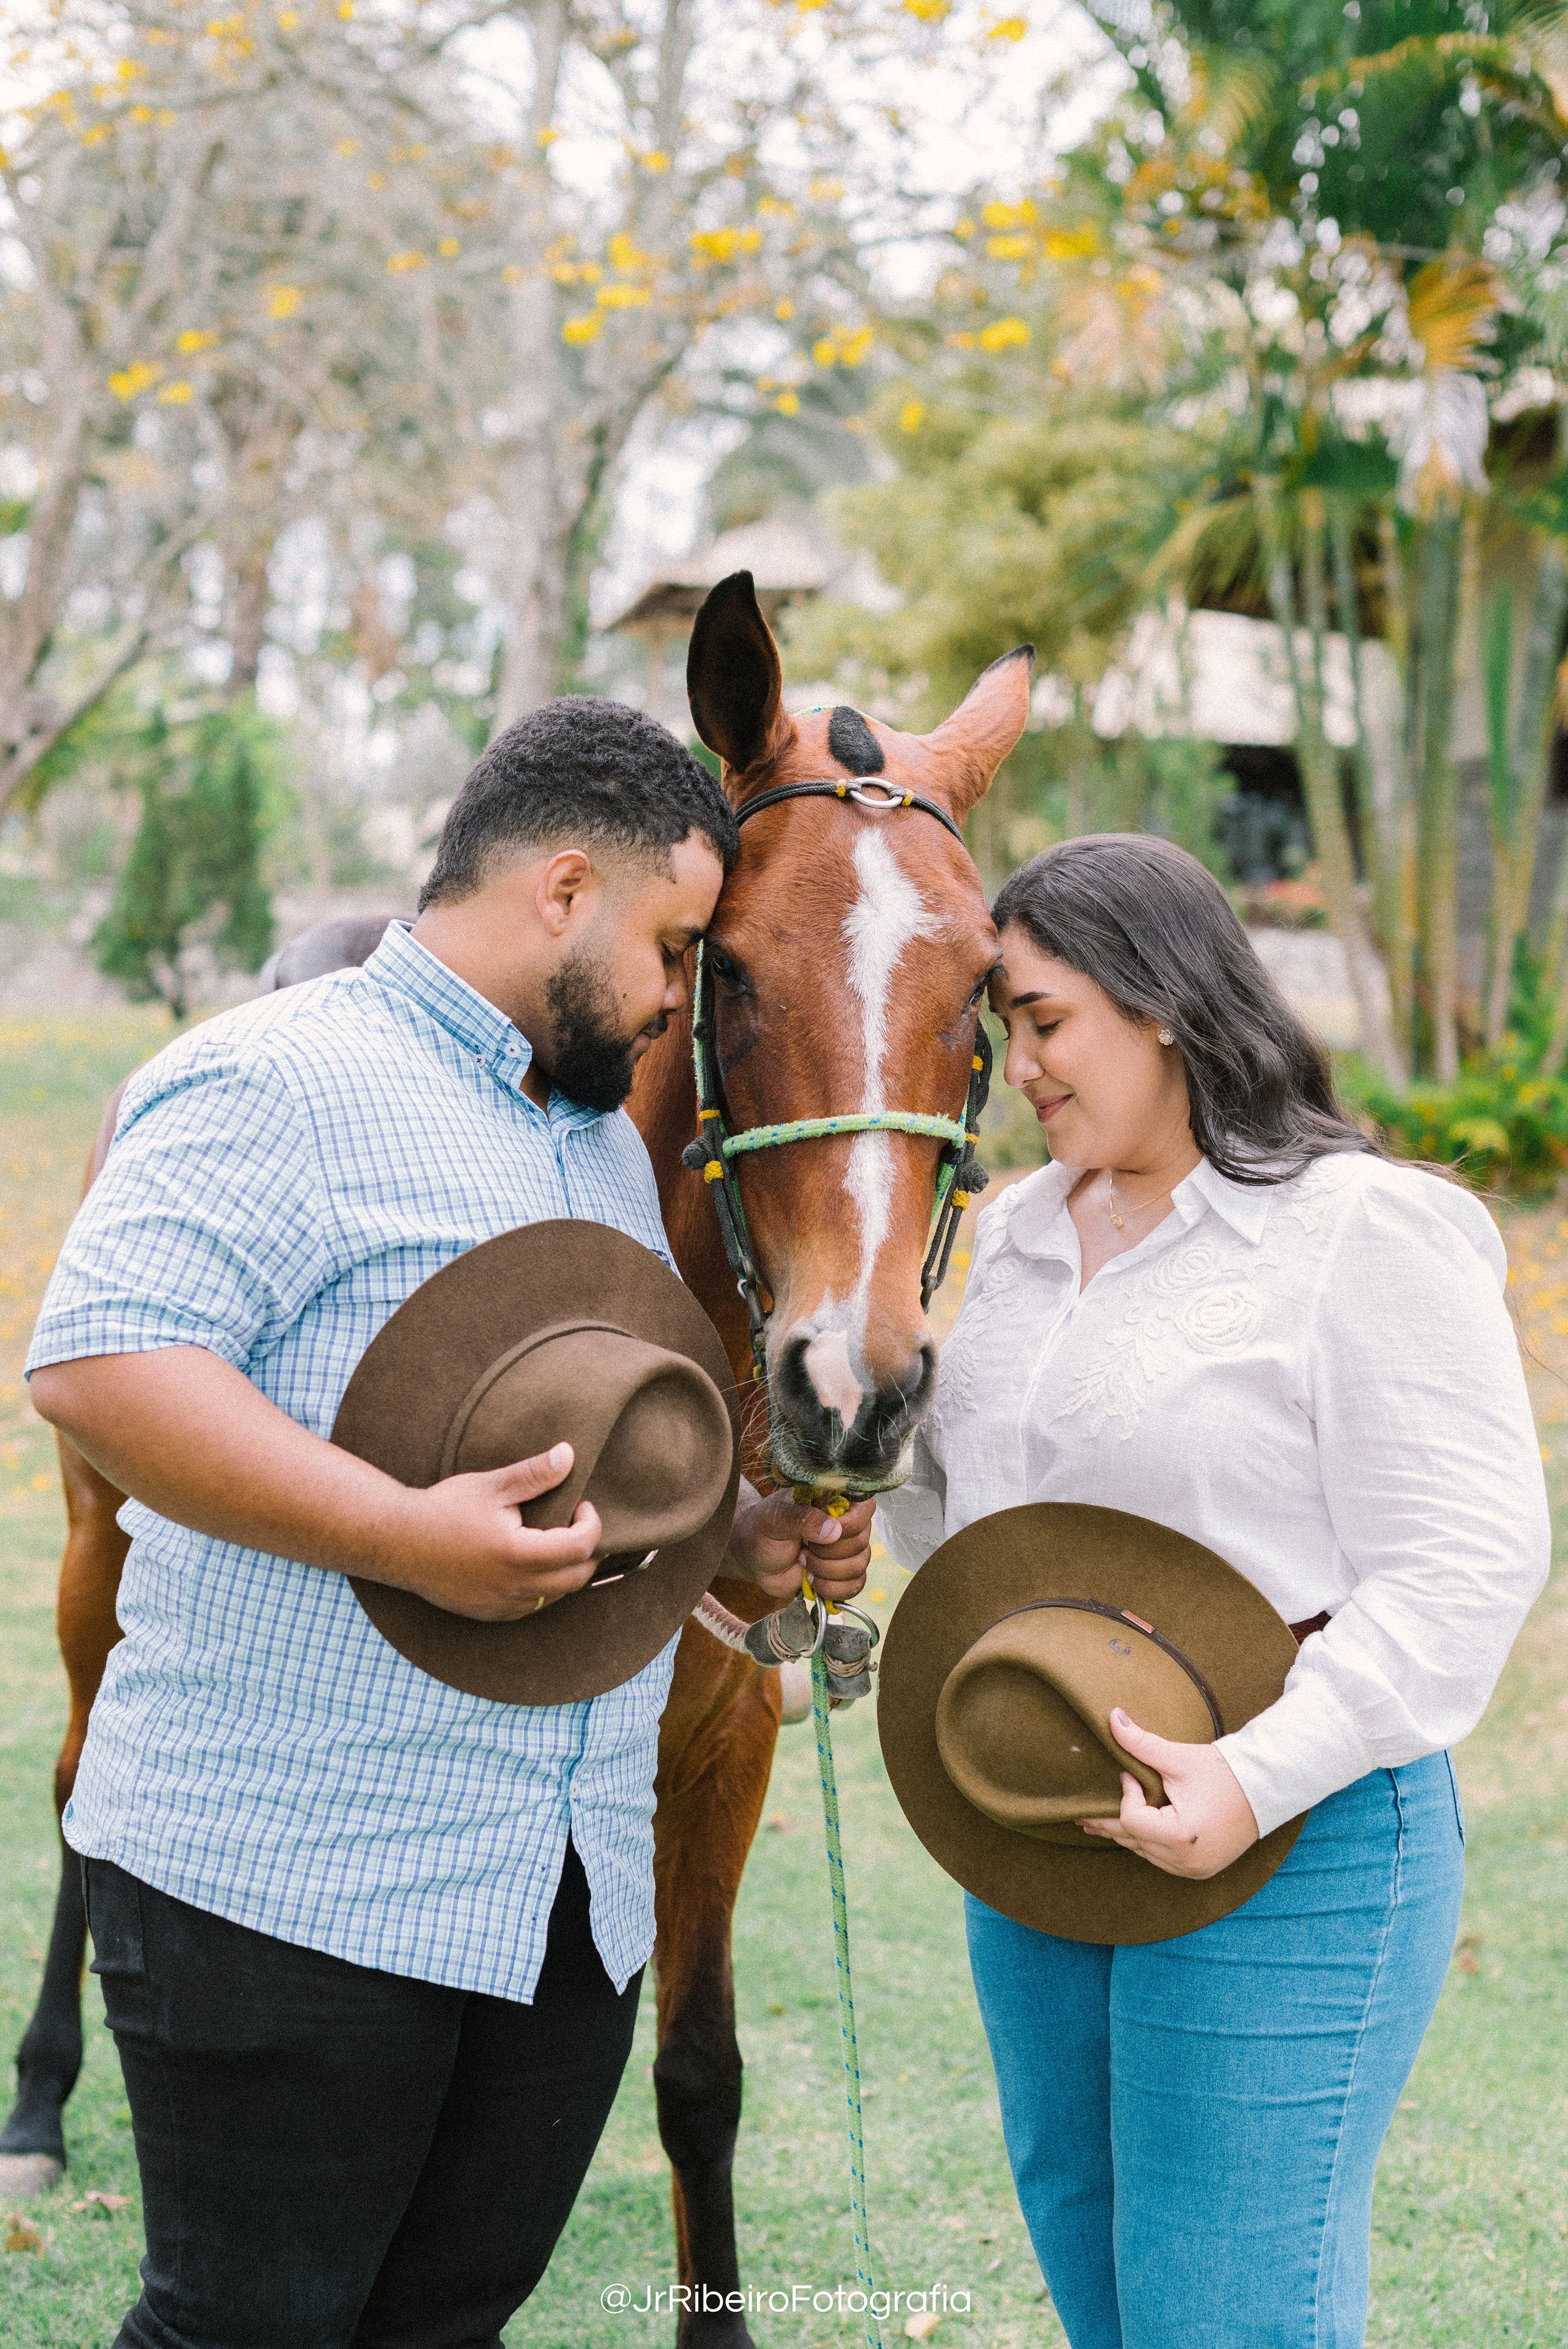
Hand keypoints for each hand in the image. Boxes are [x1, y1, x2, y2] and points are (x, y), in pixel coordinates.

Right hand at [372, 1442, 602, 1620]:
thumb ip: (534, 1474)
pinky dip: (542, 1587)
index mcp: (519, 1554)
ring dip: (565, 1571)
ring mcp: (502, 1605)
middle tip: (578, 1525)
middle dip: (587, 1552)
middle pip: (577, 1578)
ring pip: (556, 1597)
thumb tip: (568, 1455)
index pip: (581, 1547)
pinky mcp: (489, 1614)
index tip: (582, 1504)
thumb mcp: (492, 1486)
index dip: (592, 1524)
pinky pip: (531, 1607)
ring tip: (555, 1541)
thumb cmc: (444, 1509)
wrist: (399, 1542)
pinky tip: (529, 1563)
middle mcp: (514, 1587)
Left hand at [727, 1480, 875, 1604]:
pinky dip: (834, 1588)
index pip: (864, 1504)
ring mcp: (843, 1550)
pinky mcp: (840, 1574)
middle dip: (830, 1552)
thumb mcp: (775, 1519)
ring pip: (859, 1564)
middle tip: (804, 1548)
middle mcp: (843, 1523)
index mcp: (831, 1500)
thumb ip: (802, 1519)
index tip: (831, 1531)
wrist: (752, 1558)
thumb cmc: (761, 1529)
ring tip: (804, 1562)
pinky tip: (813, 1581)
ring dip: (829, 1571)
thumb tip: (833, 1530)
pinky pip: (856, 1584)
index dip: (853, 1522)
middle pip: (861, 1540)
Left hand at [1079, 1708, 1259, 1879]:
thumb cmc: (1223, 1772)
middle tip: (1081, 1813)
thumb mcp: (1180, 1758)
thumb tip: (1112, 1717)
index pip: (1132, 1820)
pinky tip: (1130, 1834)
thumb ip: (1142, 1743)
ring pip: (1144, 1852)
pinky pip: (1160, 1859)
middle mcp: (1186, 1860)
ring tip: (1097, 1825)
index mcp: (1181, 1835)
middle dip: (1109, 1822)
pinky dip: (1146, 1844)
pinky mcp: (1199, 1870)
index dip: (1125, 1796)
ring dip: (1125, 1835)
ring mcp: (1193, 1869)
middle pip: (1133, 1840)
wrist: (1264, 1790)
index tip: (1129, 1775)